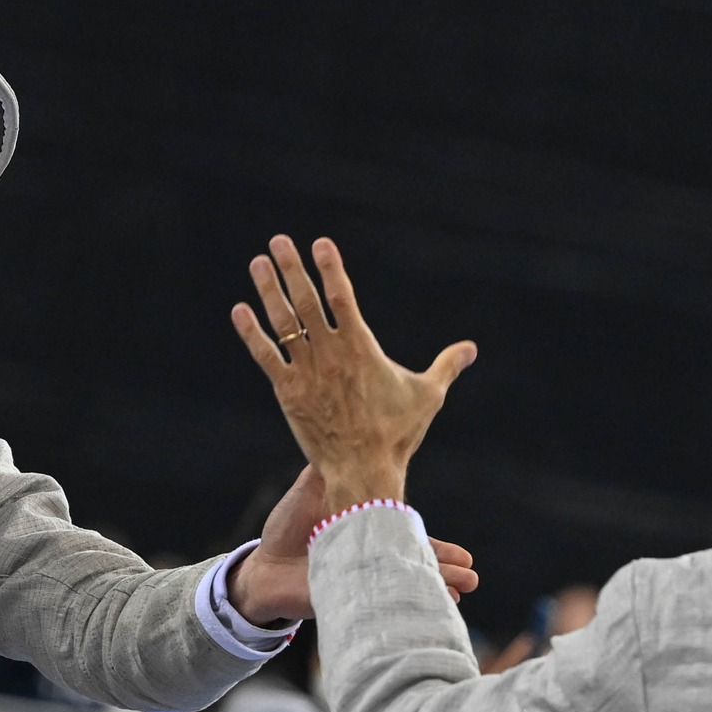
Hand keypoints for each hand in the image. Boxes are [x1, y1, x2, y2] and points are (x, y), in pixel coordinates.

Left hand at [228, 462, 481, 623]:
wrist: (260, 565)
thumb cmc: (286, 527)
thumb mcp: (310, 490)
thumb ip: (331, 470)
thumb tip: (350, 440)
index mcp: (368, 533)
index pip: (410, 539)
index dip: (435, 547)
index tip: (464, 555)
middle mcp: (370, 558)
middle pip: (414, 565)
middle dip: (444, 571)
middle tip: (472, 577)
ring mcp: (360, 581)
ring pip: (402, 584)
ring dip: (430, 590)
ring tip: (457, 595)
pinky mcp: (345, 600)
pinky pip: (378, 605)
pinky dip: (398, 607)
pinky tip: (419, 611)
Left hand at [230, 236, 475, 512]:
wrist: (364, 470)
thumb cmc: (397, 434)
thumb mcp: (428, 395)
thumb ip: (446, 366)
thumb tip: (471, 348)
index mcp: (362, 348)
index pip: (343, 297)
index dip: (331, 268)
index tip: (321, 244)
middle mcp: (331, 354)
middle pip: (307, 301)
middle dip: (292, 268)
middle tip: (279, 241)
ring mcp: (307, 372)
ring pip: (284, 323)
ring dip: (269, 291)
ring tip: (258, 263)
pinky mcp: (289, 393)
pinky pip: (266, 357)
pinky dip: (251, 334)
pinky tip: (240, 311)